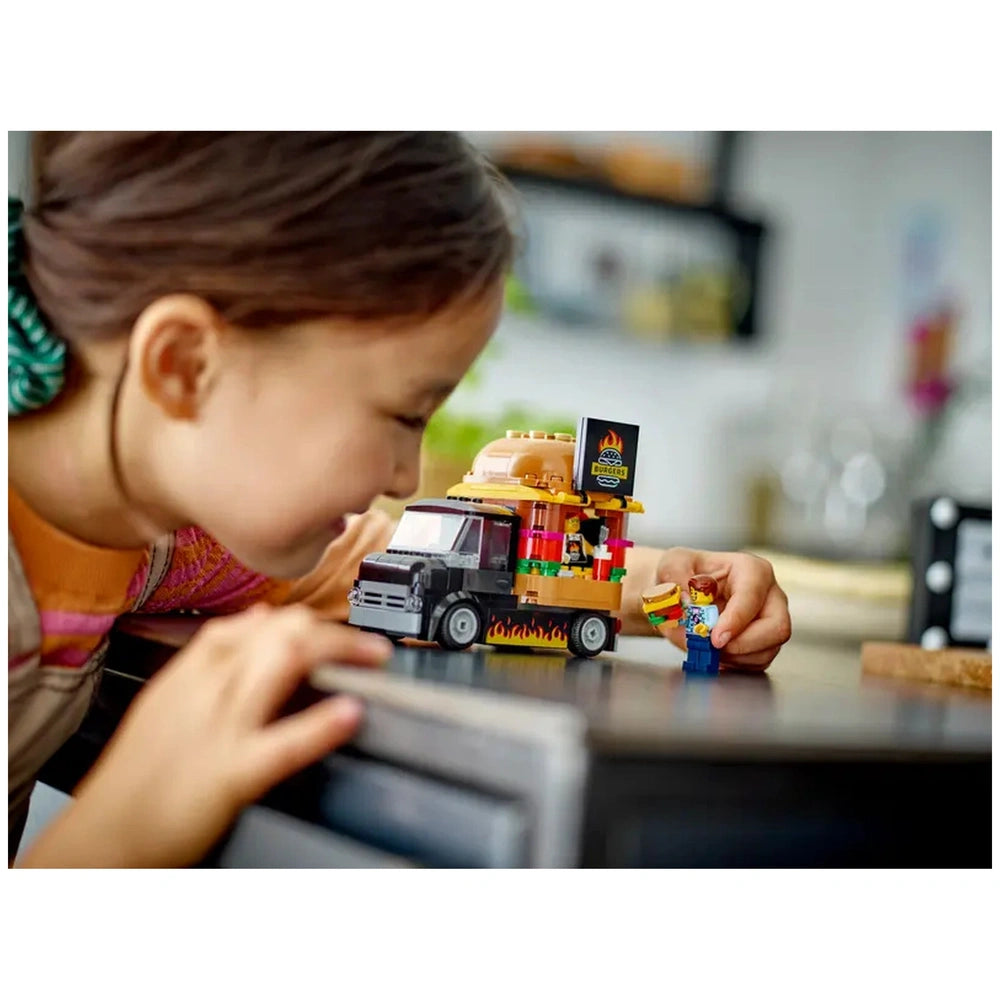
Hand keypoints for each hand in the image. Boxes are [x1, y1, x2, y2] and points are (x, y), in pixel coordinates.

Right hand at [19, 604, 392, 866]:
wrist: (98, 839)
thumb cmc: (137, 776)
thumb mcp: (168, 702)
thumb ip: (213, 660)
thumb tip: (259, 619)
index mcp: (190, 674)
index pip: (252, 624)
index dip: (300, 619)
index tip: (330, 628)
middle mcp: (206, 690)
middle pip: (276, 633)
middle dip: (330, 631)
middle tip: (370, 645)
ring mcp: (218, 730)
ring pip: (280, 664)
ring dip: (337, 652)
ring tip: (373, 657)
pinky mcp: (228, 775)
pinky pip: (280, 743)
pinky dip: (320, 725)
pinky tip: (349, 714)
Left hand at [653, 548, 790, 669]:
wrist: (683, 593)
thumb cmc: (684, 574)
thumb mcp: (672, 565)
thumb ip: (674, 576)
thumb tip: (686, 599)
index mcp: (751, 570)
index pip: (752, 596)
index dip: (735, 620)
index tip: (715, 638)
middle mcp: (769, 596)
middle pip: (777, 628)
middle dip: (744, 645)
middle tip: (713, 648)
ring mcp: (770, 621)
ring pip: (768, 650)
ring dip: (734, 657)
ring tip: (706, 647)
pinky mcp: (764, 643)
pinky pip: (758, 663)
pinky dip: (734, 665)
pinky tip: (714, 655)